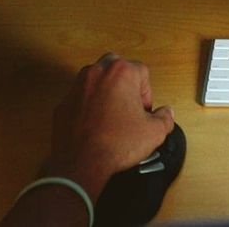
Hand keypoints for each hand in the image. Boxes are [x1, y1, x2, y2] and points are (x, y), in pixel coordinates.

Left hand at [44, 53, 174, 198]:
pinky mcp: (63, 103)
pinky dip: (87, 105)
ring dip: (105, 90)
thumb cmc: (117, 143)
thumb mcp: (154, 132)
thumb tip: (166, 113)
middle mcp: (97, 73)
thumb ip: (165, 118)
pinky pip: (80, 97)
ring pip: (95, 78)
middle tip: (128, 105)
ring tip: (111, 114)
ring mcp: (77, 86)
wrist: (82, 163)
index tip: (144, 111)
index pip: (142, 71)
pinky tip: (94, 125)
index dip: (146, 92)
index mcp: (122, 73)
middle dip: (124, 82)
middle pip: (116, 66)